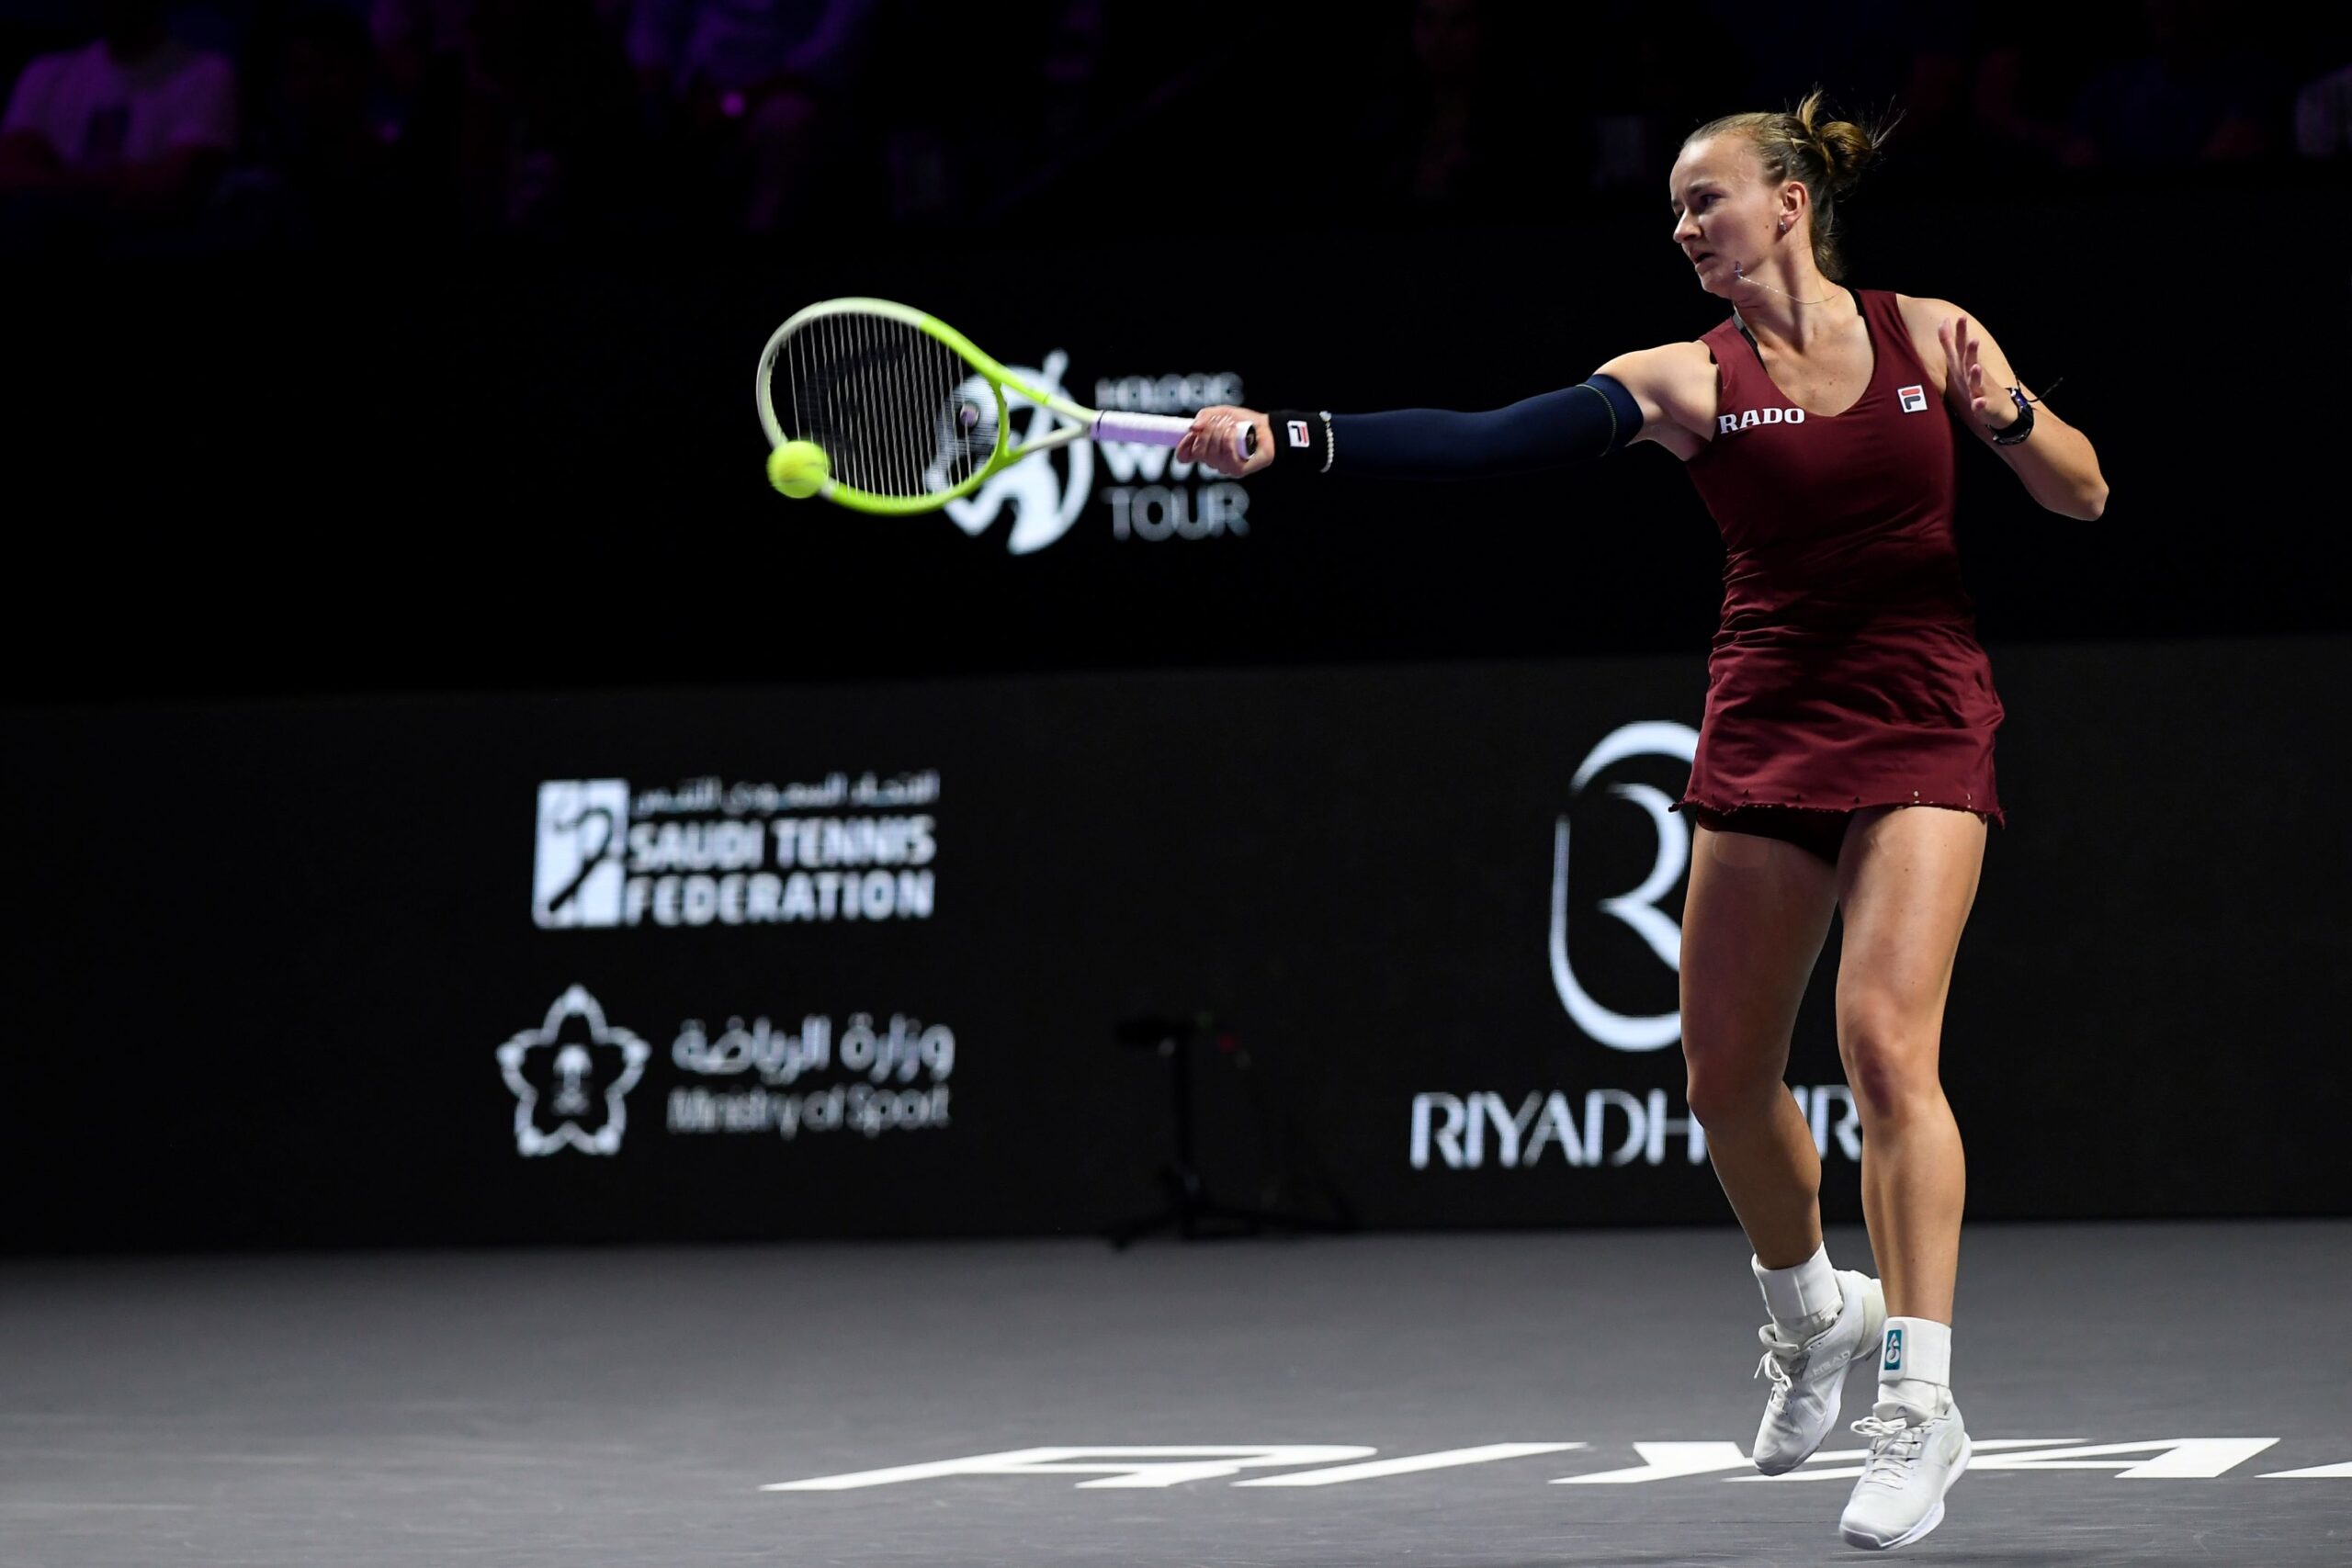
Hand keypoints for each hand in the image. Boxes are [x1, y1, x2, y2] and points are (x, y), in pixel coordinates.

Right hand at [1176, 405, 1272, 477]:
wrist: (1266, 429)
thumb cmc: (1243, 423)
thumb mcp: (1221, 413)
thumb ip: (1204, 417)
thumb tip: (1193, 427)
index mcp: (1204, 449)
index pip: (1185, 455)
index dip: (1183, 446)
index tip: (1190, 434)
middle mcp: (1212, 460)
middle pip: (1198, 451)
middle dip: (1207, 432)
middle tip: (1219, 422)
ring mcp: (1224, 467)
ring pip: (1212, 452)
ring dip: (1220, 433)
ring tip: (1231, 425)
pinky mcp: (1236, 470)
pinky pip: (1226, 454)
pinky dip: (1229, 440)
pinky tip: (1235, 433)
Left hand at [1939, 315, 2012, 429]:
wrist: (2001, 409)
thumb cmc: (1977, 384)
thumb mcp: (1960, 364)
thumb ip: (1950, 346)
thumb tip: (1942, 322)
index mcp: (1966, 366)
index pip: (1962, 348)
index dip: (1960, 334)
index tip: (1961, 316)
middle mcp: (1974, 376)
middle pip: (1971, 362)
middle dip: (1971, 350)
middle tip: (1973, 337)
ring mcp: (1981, 391)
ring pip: (1978, 383)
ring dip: (1976, 375)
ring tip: (1975, 367)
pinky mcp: (1984, 407)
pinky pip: (1981, 406)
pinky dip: (1980, 404)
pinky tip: (1979, 402)